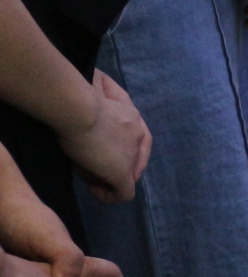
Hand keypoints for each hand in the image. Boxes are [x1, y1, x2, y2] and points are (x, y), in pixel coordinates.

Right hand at [54, 72, 148, 201]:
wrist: (79, 110)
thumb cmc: (82, 97)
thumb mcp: (96, 92)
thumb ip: (102, 93)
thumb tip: (98, 81)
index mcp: (133, 115)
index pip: (137, 135)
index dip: (122, 147)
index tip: (99, 150)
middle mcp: (138, 134)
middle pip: (135, 155)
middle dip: (118, 164)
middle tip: (96, 166)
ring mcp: (131, 154)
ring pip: (129, 174)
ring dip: (111, 177)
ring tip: (92, 176)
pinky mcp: (121, 171)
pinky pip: (124, 193)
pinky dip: (110, 195)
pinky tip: (95, 190)